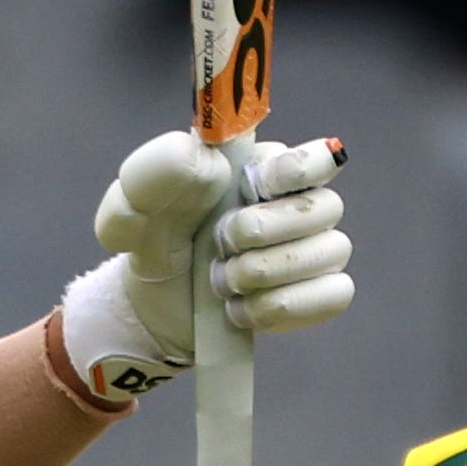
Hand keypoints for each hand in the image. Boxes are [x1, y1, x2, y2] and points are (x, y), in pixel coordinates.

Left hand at [58, 131, 351, 405]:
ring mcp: (317, 250)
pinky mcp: (321, 294)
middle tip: (218, 244)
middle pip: (325, 207)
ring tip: (221, 282)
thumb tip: (205, 158)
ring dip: (264, 272)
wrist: (155, 306)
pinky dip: (281, 307)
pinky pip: (333, 295)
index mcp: (266, 168)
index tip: (254, 186)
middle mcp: (301, 204)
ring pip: (330, 251)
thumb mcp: (133, 207)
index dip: (296, 169)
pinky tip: (243, 309)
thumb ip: (154, 173)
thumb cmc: (155, 241)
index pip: (319, 156)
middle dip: (261, 231)